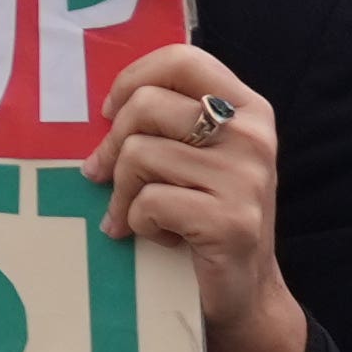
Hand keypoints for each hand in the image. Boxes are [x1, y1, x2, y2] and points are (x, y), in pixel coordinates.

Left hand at [90, 44, 302, 351]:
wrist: (242, 292)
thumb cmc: (202, 215)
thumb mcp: (193, 157)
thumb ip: (165, 121)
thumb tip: (98, 104)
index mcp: (247, 108)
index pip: (182, 59)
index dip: (133, 80)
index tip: (110, 113)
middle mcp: (253, 135)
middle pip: (146, 106)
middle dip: (111, 146)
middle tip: (106, 178)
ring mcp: (246, 178)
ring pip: (139, 155)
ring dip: (123, 193)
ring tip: (138, 215)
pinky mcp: (231, 220)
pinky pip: (149, 202)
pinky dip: (140, 224)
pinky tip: (160, 237)